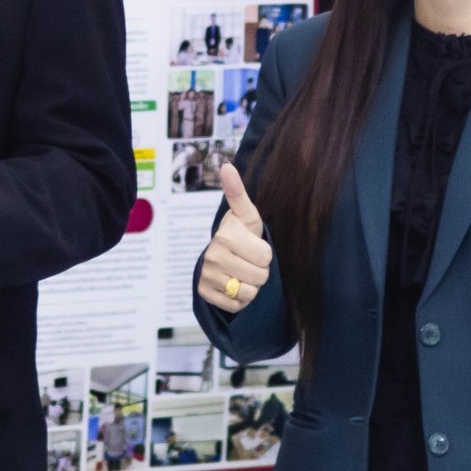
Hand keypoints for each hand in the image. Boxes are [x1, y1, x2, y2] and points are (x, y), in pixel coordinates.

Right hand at [199, 161, 274, 312]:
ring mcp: (207, 275)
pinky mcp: (204, 293)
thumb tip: (227, 165)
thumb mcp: (246, 215)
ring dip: (250, 286)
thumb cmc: (240, 233)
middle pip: (260, 277)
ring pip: (248, 293)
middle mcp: (213, 255)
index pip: (266, 257)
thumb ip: (238, 193)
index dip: (265, 254)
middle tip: (248, 260)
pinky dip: (239, 300)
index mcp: (226, 235)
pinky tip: (232, 285)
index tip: (253, 245)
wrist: (220, 255)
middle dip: (259, 271)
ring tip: (241, 272)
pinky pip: (236, 305)